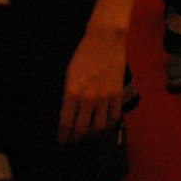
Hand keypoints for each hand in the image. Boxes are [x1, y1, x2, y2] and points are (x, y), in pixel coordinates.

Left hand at [60, 28, 126, 142]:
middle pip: (82, 129)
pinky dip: (108, 124)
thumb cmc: (83, 55)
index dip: (63, 136)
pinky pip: (114, 117)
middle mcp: (88, 99)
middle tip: (74, 141)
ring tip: (89, 134)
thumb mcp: (69, 75)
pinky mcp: (118, 94)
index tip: (62, 140)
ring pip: (99, 127)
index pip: (66, 123)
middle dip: (76, 138)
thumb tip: (70, 113)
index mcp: (72, 93)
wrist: (105, 40)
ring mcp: (105, 97)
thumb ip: (69, 95)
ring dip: (93, 133)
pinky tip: (104, 124)